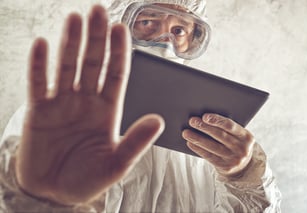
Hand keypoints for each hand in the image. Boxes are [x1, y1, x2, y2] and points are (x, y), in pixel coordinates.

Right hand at [15, 5, 163, 204]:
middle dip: (96, 38)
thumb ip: (136, 141)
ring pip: (68, 66)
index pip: (116, 75)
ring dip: (70, 43)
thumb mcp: (116, 164)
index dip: (119, 52)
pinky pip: (38, 83)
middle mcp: (86, 102)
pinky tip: (42, 44)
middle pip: (93, 63)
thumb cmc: (87, 180)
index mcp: (108, 111)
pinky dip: (39, 64)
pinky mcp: (39, 111)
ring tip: (75, 19)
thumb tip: (159, 120)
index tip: (121, 29)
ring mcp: (62, 104)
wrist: (54, 194)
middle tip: (98, 11)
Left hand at [182, 113, 254, 176]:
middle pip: (220, 135)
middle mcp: (241, 148)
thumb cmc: (236, 145)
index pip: (230, 125)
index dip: (217, 120)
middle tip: (192, 121)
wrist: (244, 167)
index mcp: (246, 136)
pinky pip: (209, 156)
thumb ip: (227, 128)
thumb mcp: (238, 136)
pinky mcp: (225, 167)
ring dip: (197, 138)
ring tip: (186, 132)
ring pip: (212, 146)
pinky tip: (190, 143)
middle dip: (204, 127)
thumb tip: (204, 118)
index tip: (204, 116)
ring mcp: (234, 159)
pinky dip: (198, 149)